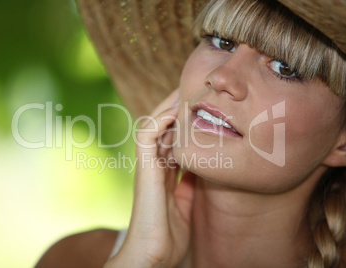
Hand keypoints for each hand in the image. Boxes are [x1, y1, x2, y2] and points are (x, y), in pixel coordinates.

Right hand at [105, 89, 195, 267]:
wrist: (152, 257)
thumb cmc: (168, 237)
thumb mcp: (186, 205)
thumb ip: (189, 186)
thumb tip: (202, 171)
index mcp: (164, 174)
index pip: (173, 139)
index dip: (185, 123)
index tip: (202, 107)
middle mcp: (153, 166)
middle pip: (163, 128)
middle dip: (177, 108)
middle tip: (195, 90)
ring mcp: (146, 166)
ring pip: (153, 125)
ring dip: (168, 107)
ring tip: (185, 90)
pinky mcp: (143, 170)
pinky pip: (147, 136)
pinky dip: (160, 119)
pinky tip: (177, 109)